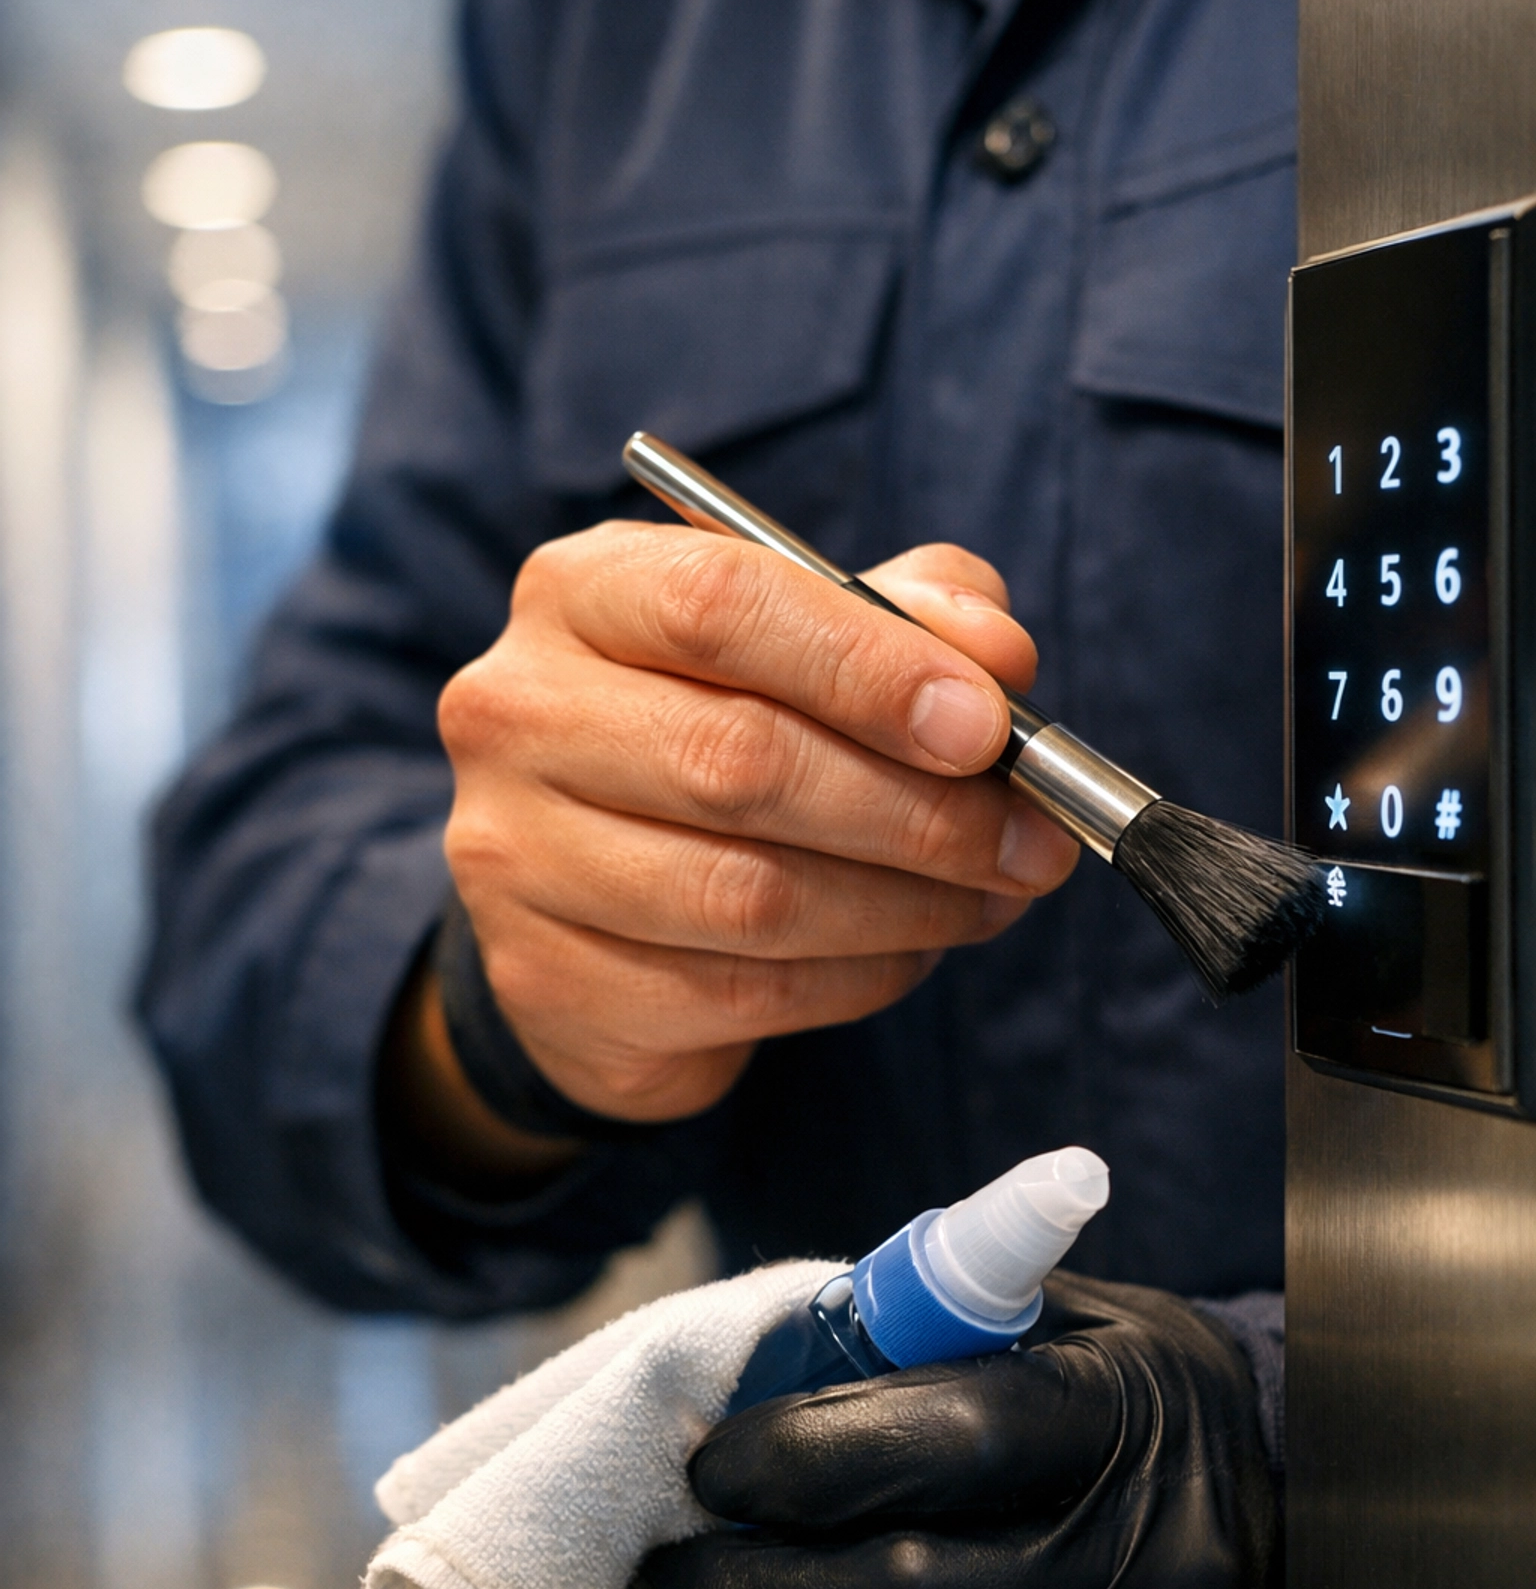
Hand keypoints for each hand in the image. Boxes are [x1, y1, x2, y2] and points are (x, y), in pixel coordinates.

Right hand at [435, 522, 1076, 1122]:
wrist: (586, 892)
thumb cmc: (715, 733)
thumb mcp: (804, 640)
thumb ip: (907, 618)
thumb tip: (998, 653)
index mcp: (577, 593)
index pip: (719, 603)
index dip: (870, 665)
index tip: (986, 723)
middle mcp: (517, 714)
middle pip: (740, 760)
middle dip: (920, 810)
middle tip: (1030, 839)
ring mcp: (514, 856)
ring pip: (747, 895)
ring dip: (906, 905)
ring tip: (991, 896)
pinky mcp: (546, 979)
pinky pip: (740, 995)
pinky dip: (857, 977)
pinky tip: (910, 951)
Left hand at [627, 1273, 1279, 1588]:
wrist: (1303, 1553)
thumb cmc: (1123, 1414)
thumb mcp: (1060, 1327)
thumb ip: (926, 1329)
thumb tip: (751, 1367)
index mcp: (1122, 1421)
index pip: (945, 1441)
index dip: (798, 1455)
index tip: (711, 1462)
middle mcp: (1148, 1570)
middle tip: (663, 1577)